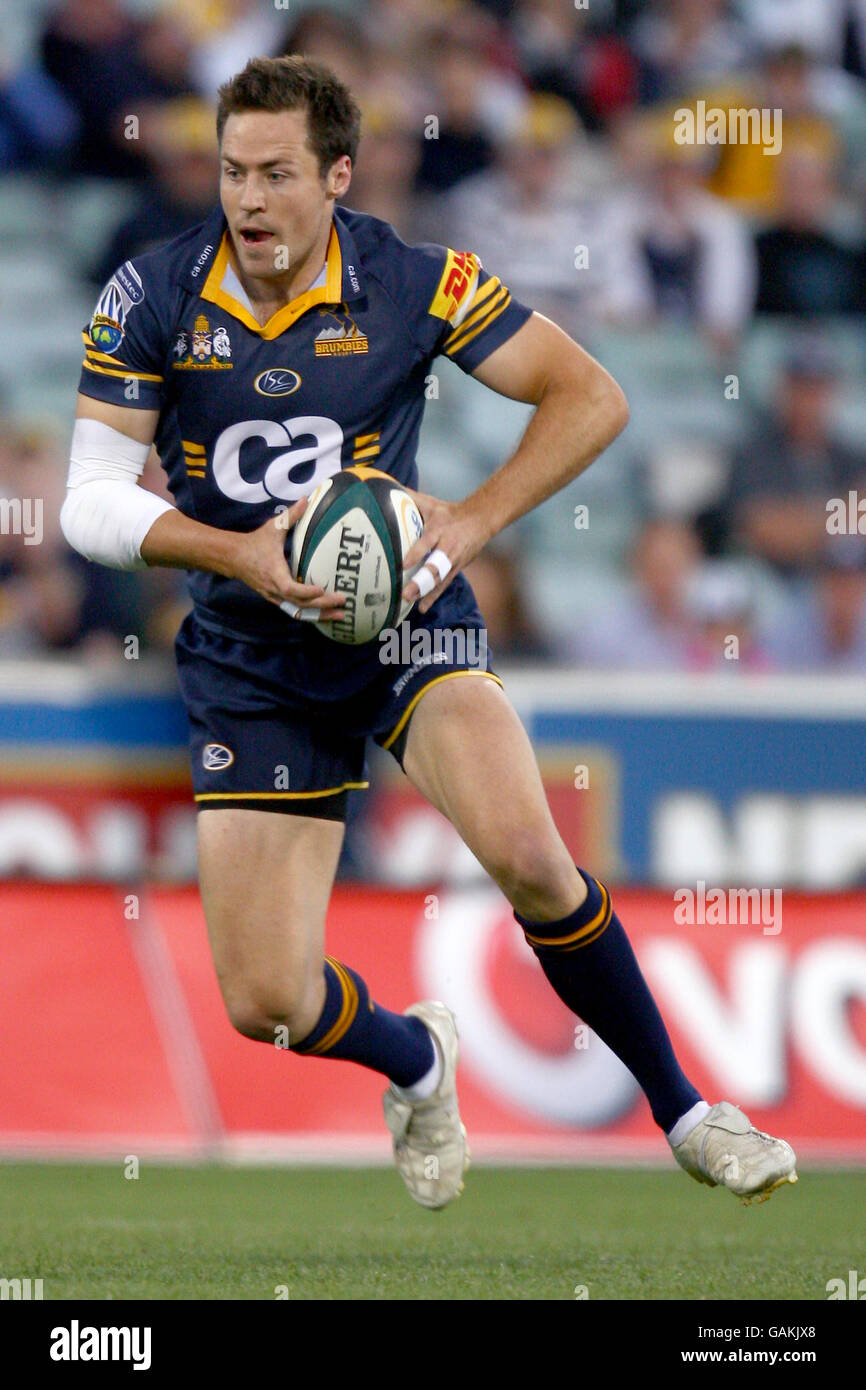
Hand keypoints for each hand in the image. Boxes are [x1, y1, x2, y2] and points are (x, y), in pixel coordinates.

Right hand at [229, 498, 345, 621]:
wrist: (234, 558)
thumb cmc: (255, 542)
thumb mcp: (273, 527)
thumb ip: (291, 515)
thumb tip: (307, 499)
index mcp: (274, 573)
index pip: (289, 588)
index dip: (305, 591)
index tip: (321, 589)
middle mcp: (275, 589)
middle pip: (300, 604)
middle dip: (322, 606)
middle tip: (343, 602)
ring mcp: (275, 597)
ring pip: (299, 613)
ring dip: (320, 616)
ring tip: (341, 617)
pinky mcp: (277, 600)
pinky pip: (295, 612)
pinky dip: (311, 616)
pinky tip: (327, 616)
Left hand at [401, 489, 490, 614]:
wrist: (479, 520)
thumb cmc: (449, 512)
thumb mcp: (430, 503)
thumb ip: (408, 497)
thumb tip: (386, 485)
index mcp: (439, 531)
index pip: (426, 543)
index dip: (416, 554)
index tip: (403, 564)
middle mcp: (447, 548)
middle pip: (434, 567)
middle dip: (420, 581)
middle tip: (405, 592)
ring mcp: (452, 561)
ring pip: (439, 579)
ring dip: (424, 592)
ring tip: (410, 602)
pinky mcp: (456, 569)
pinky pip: (443, 585)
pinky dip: (432, 596)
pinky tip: (421, 608)